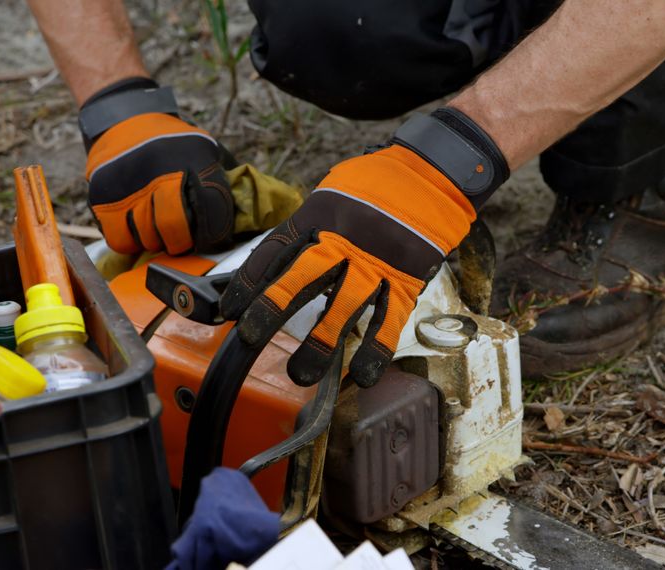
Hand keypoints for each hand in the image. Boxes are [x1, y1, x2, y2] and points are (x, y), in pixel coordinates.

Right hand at [84, 93, 232, 254]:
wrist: (125, 118)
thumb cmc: (171, 143)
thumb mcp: (203, 149)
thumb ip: (220, 179)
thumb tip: (246, 216)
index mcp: (192, 163)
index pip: (210, 212)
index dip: (213, 233)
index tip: (210, 238)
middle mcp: (160, 175)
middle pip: (174, 230)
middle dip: (180, 242)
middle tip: (179, 239)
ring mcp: (129, 187)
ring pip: (146, 238)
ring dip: (154, 241)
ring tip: (155, 229)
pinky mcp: (103, 198)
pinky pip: (119, 240)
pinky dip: (129, 242)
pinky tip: (135, 230)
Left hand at [219, 145, 476, 387]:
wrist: (433, 174)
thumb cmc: (376, 184)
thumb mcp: (333, 190)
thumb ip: (308, 225)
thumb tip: (278, 261)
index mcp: (319, 214)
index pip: (275, 250)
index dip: (249, 282)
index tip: (231, 310)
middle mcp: (343, 239)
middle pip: (301, 278)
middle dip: (273, 310)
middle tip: (252, 339)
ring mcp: (376, 261)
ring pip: (344, 306)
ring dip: (321, 342)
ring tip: (301, 373)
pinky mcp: (406, 278)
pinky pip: (389, 318)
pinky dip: (376, 349)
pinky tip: (361, 374)